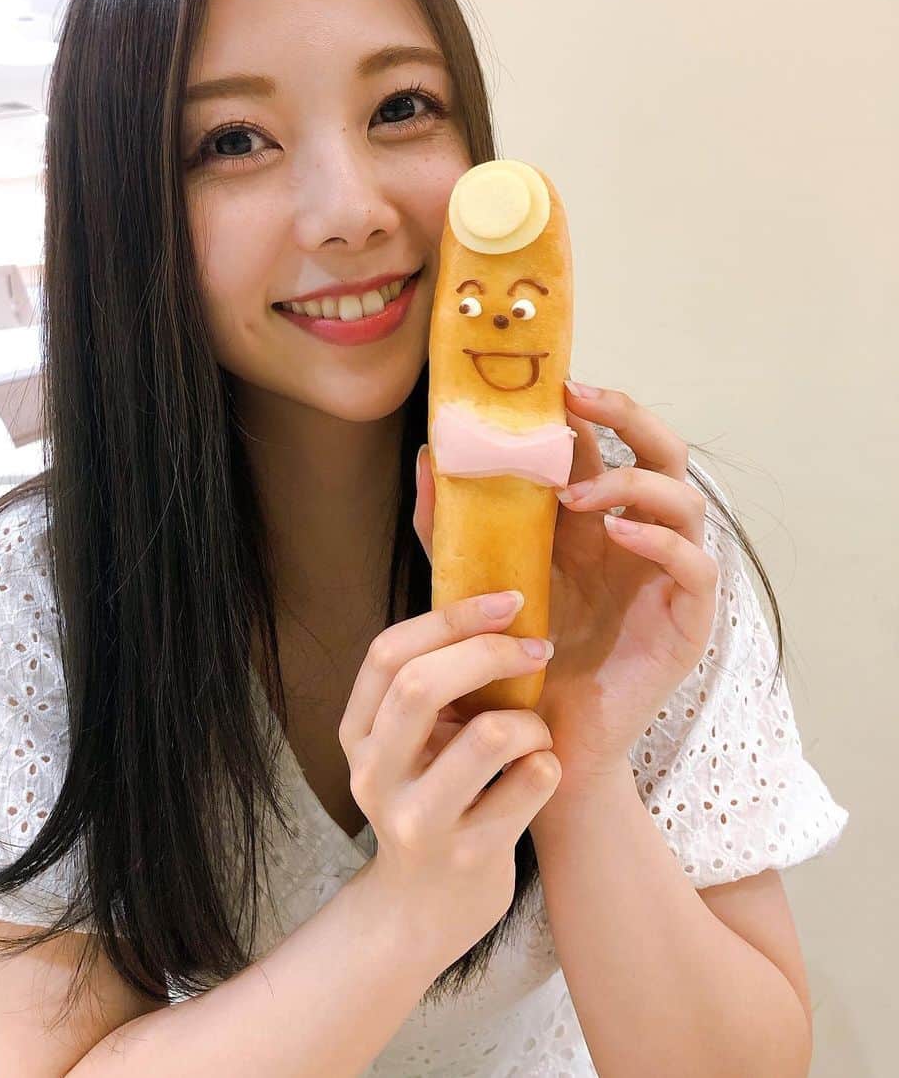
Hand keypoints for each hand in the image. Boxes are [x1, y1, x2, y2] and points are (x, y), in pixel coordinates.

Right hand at [339, 591, 559, 966]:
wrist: (425, 908)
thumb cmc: (431, 796)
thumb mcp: (408, 740)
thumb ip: (427, 677)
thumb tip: (481, 590)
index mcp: (358, 732)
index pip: (389, 653)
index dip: (452, 617)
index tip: (509, 600)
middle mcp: (375, 775)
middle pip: (421, 685)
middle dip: (491, 653)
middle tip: (538, 649)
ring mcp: (419, 821)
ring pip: (489, 735)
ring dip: (531, 720)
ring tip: (537, 731)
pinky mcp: (469, 855)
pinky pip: (531, 783)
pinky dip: (549, 764)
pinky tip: (541, 772)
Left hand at [414, 382, 718, 797]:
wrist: (536, 739)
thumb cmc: (512, 657)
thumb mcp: (475, 579)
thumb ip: (450, 522)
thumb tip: (425, 453)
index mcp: (589, 519)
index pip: (601, 444)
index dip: (582, 407)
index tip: (544, 380)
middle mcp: (633, 535)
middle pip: (659, 451)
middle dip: (625, 414)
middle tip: (577, 398)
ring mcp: (665, 574)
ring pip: (683, 498)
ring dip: (632, 482)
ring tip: (578, 495)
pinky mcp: (687, 619)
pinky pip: (695, 564)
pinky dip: (660, 540)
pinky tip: (617, 534)